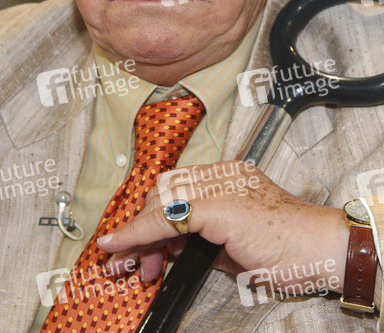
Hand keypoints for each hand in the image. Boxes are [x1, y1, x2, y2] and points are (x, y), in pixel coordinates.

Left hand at [97, 161, 348, 292]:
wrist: (320, 247)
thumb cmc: (287, 246)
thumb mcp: (233, 242)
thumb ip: (200, 240)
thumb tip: (167, 250)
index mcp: (225, 177)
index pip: (174, 190)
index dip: (150, 217)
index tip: (131, 242)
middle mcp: (219, 175)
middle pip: (163, 193)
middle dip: (141, 228)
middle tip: (132, 262)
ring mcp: (219, 186)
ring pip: (161, 202)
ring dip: (138, 235)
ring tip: (132, 267)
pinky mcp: (219, 204)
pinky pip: (168, 217)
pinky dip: (140, 232)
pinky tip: (122, 244)